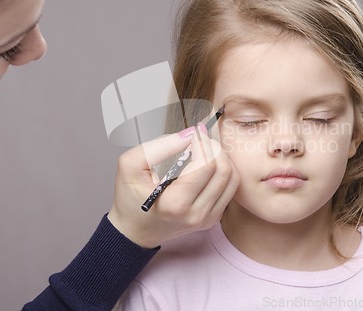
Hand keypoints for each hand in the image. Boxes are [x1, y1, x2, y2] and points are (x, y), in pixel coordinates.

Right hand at [107, 124, 238, 247]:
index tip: (194, 133)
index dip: (203, 143)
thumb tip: (189, 135)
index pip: (206, 164)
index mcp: (175, 204)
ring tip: (205, 151)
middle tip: (200, 140)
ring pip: (232, 179)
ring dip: (222, 159)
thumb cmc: (130, 196)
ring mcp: (207, 219)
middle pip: (224, 170)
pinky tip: (208, 165)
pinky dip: (224, 172)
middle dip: (215, 148)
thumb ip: (159, 146)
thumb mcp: (131, 164)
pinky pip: (230, 189)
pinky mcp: (213, 218)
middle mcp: (196, 214)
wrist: (135, 229)